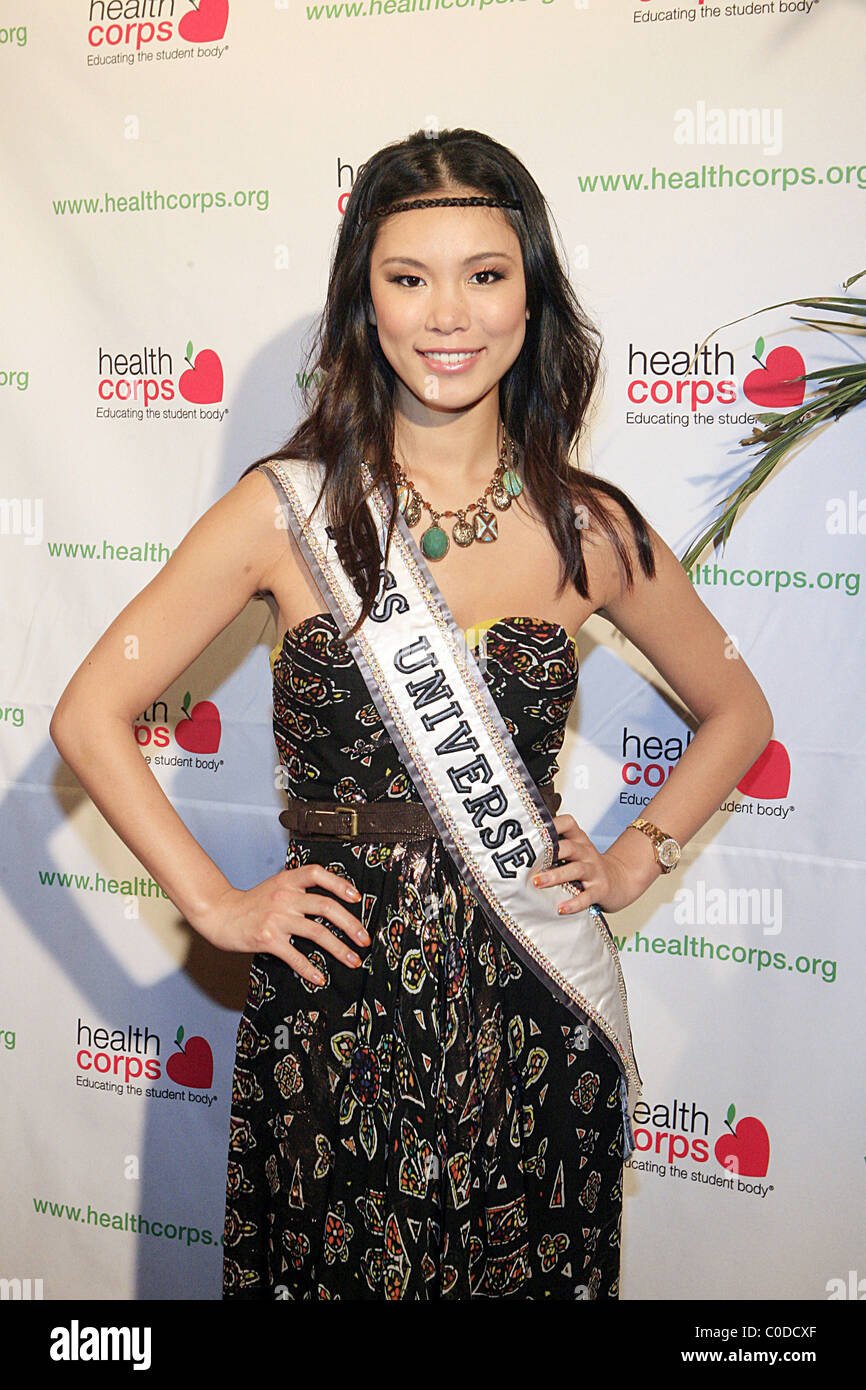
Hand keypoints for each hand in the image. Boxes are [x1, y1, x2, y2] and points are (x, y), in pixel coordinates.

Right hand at [192, 864, 369, 984]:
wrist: (220, 914)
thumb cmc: (251, 903)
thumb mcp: (275, 885)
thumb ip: (299, 889)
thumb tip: (332, 901)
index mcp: (287, 880)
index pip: (318, 873)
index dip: (340, 884)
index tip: (357, 898)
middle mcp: (284, 896)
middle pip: (326, 907)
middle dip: (351, 925)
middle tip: (364, 939)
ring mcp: (276, 918)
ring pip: (317, 932)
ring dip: (339, 949)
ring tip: (352, 960)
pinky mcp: (268, 939)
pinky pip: (295, 955)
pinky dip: (309, 968)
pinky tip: (319, 977)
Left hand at [530, 812, 649, 914]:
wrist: (619, 882)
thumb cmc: (588, 867)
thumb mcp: (574, 853)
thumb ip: (553, 848)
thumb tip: (518, 851)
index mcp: (579, 840)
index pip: (568, 823)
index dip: (552, 824)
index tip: (532, 831)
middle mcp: (586, 852)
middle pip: (569, 847)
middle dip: (549, 852)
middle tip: (528, 862)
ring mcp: (594, 870)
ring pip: (576, 869)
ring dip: (555, 876)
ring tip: (538, 882)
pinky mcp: (600, 889)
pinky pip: (587, 896)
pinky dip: (574, 903)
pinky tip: (561, 908)